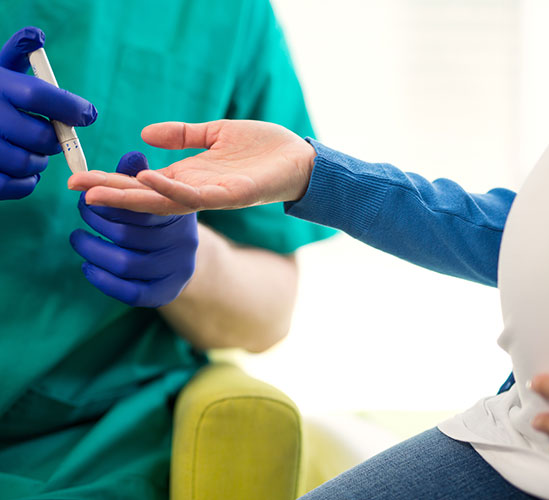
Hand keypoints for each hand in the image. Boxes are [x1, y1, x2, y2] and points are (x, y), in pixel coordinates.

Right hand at [0, 27, 96, 199]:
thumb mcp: (0, 69)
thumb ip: (18, 53)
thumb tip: (37, 35)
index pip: (39, 96)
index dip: (70, 107)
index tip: (89, 114)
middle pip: (41, 137)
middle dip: (56, 140)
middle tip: (55, 136)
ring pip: (30, 163)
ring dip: (40, 160)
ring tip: (34, 149)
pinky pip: (18, 186)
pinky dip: (27, 180)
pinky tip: (24, 168)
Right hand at [68, 120, 315, 214]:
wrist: (300, 159)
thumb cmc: (262, 148)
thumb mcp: (216, 133)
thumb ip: (183, 135)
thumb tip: (145, 135)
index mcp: (190, 176)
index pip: (143, 181)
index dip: (113, 180)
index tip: (80, 177)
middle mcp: (196, 189)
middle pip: (146, 195)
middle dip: (111, 193)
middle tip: (76, 189)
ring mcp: (213, 195)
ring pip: (165, 201)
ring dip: (132, 197)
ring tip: (99, 192)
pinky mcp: (232, 195)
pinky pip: (197, 197)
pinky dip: (172, 189)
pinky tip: (149, 179)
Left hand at [70, 152, 198, 307]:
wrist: (183, 254)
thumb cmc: (161, 217)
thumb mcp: (156, 193)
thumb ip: (139, 177)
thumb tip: (132, 154)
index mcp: (181, 213)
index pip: (142, 205)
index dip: (109, 197)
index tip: (81, 187)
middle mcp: (182, 243)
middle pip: (128, 235)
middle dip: (96, 220)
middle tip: (82, 207)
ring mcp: (175, 270)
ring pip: (125, 264)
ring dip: (92, 250)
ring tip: (78, 237)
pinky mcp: (166, 292)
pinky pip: (131, 292)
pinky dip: (103, 280)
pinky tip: (88, 266)